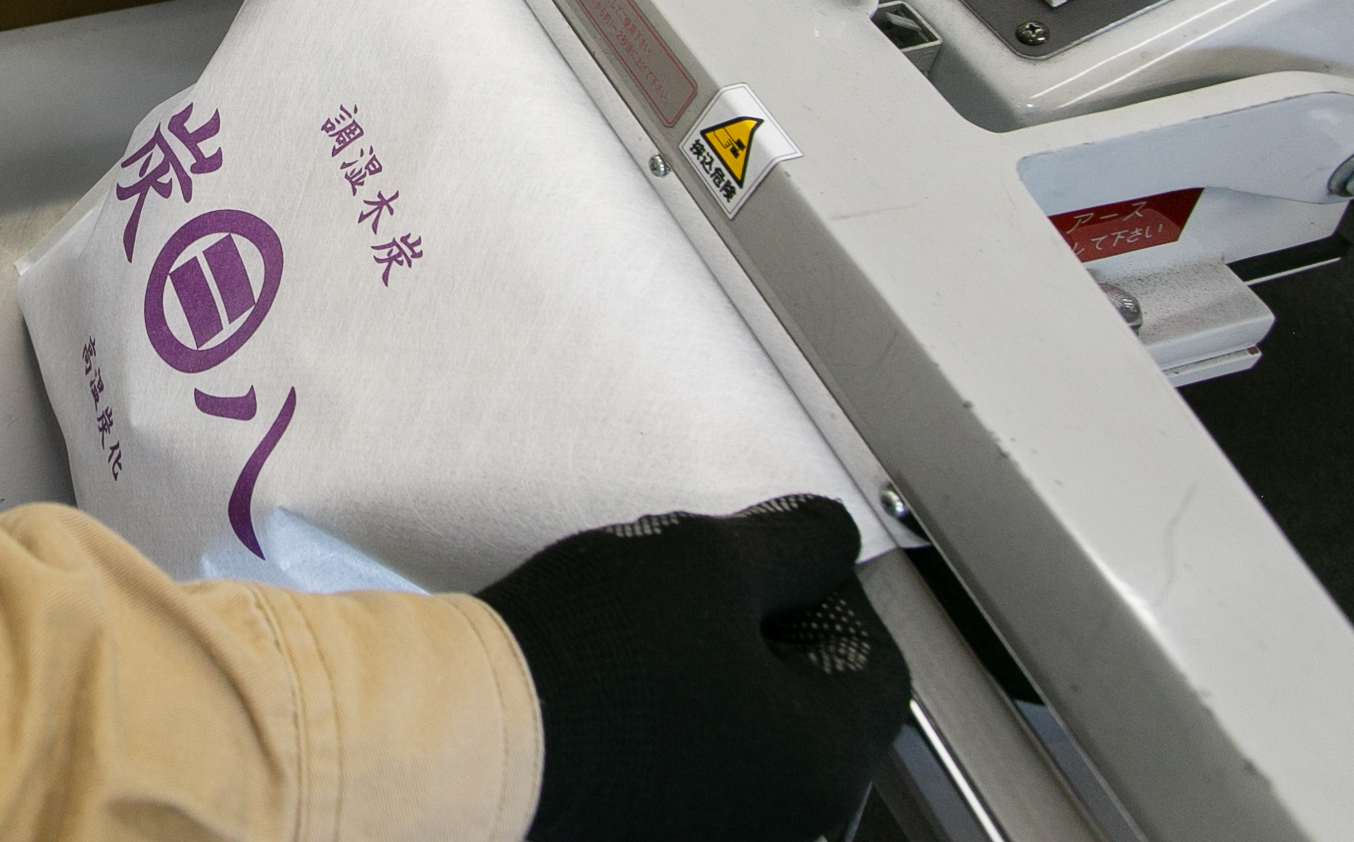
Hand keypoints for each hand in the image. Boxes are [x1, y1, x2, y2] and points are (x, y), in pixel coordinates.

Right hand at [476, 496, 909, 841]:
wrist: (477, 732)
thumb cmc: (595, 657)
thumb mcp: (714, 558)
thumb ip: (799, 543)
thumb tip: (828, 540)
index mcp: (825, 763)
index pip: (876, 661)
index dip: (825, 590)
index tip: (773, 559)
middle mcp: (787, 821)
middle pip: (811, 704)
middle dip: (766, 634)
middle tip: (702, 588)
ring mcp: (717, 834)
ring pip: (748, 735)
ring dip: (717, 677)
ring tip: (650, 628)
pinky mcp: (652, 832)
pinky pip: (691, 766)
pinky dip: (672, 720)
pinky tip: (620, 678)